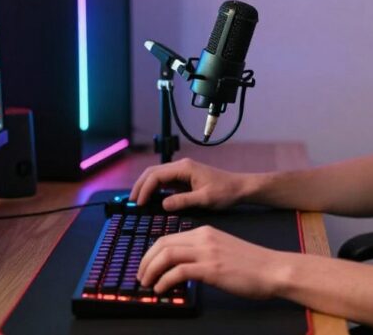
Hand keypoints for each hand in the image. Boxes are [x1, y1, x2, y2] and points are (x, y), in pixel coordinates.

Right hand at [129, 157, 248, 211]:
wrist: (240, 188)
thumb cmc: (226, 192)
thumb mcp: (205, 199)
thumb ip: (183, 201)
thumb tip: (162, 204)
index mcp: (184, 168)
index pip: (156, 175)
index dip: (145, 189)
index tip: (139, 203)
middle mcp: (181, 167)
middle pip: (152, 172)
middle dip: (140, 186)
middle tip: (132, 202)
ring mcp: (182, 172)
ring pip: (157, 176)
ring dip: (146, 187)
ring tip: (137, 201)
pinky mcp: (184, 179)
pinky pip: (164, 182)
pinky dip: (154, 189)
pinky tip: (151, 200)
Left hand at [137, 226, 287, 298]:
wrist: (273, 269)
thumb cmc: (252, 264)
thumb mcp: (223, 250)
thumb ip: (203, 253)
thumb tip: (182, 268)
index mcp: (205, 232)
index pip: (168, 237)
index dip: (151, 253)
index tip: (146, 266)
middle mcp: (203, 238)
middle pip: (162, 244)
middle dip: (146, 261)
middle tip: (141, 277)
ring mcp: (207, 252)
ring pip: (167, 255)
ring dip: (151, 271)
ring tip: (147, 284)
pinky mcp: (212, 268)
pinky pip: (178, 272)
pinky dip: (165, 281)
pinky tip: (163, 290)